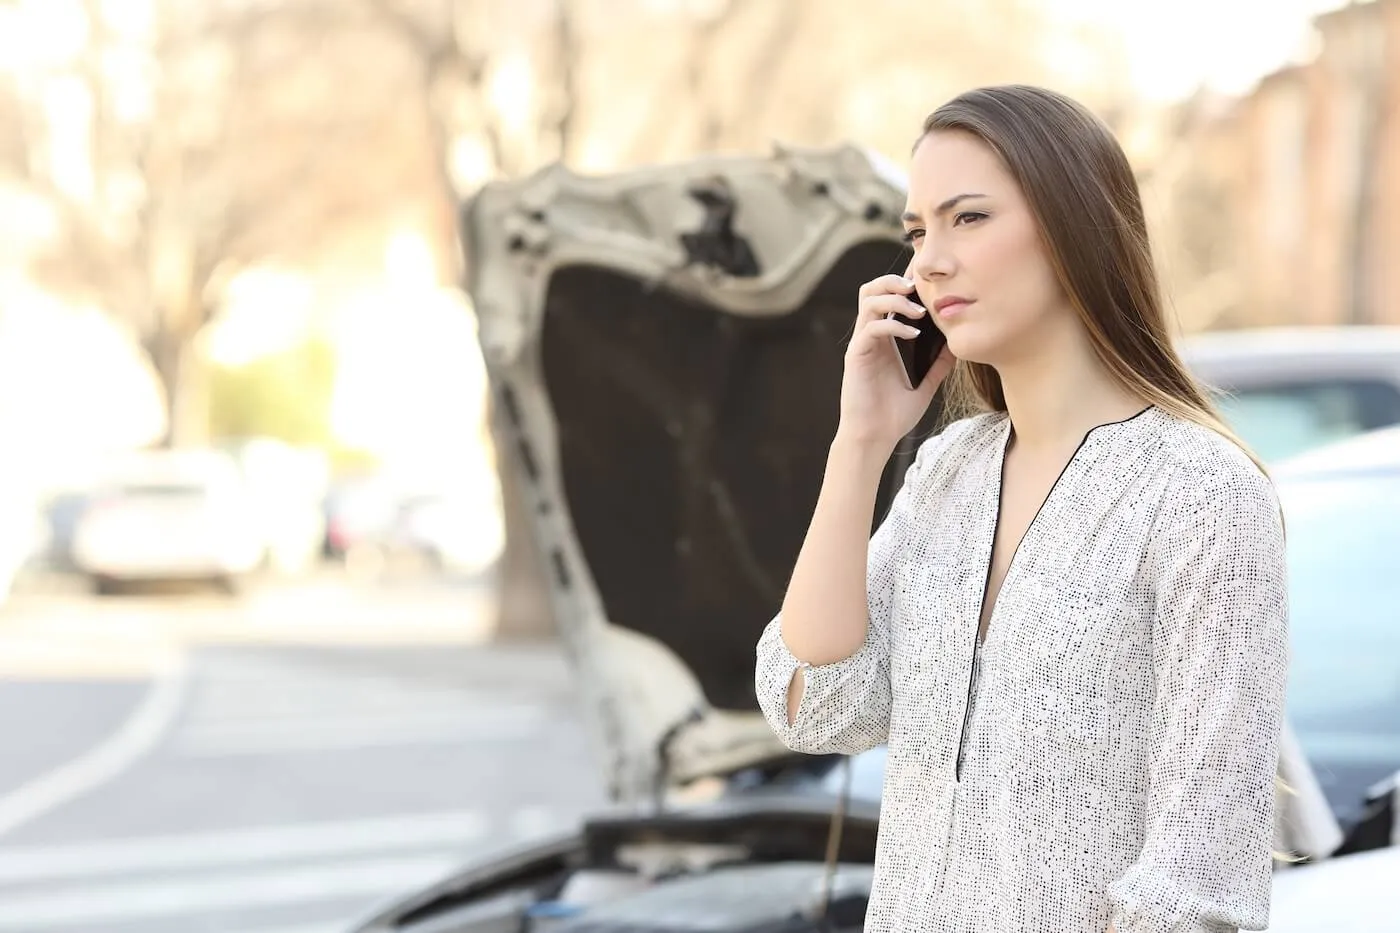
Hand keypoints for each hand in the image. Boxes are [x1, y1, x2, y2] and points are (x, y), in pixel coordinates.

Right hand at [837, 273, 955, 450]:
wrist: (875, 438)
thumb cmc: (894, 415)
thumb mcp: (925, 385)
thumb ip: (938, 364)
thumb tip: (957, 345)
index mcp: (883, 339)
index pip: (887, 298)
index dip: (903, 282)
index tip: (927, 280)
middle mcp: (869, 336)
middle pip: (870, 289)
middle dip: (893, 281)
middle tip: (917, 287)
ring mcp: (861, 344)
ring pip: (868, 301)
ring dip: (894, 299)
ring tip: (918, 311)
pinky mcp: (856, 356)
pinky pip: (871, 328)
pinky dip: (893, 325)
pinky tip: (913, 334)